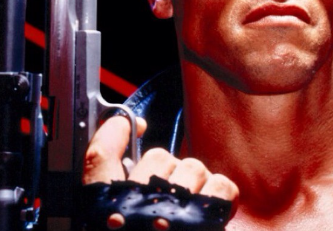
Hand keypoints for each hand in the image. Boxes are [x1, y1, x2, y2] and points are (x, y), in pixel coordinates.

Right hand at [83, 116, 238, 229]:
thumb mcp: (120, 217)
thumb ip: (125, 194)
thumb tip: (134, 149)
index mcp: (107, 215)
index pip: (99, 160)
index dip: (113, 133)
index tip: (128, 125)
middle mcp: (137, 211)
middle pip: (157, 157)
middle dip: (167, 171)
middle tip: (168, 198)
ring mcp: (174, 213)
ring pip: (191, 167)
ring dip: (195, 184)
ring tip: (189, 212)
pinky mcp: (206, 220)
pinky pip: (221, 184)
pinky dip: (221, 194)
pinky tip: (212, 210)